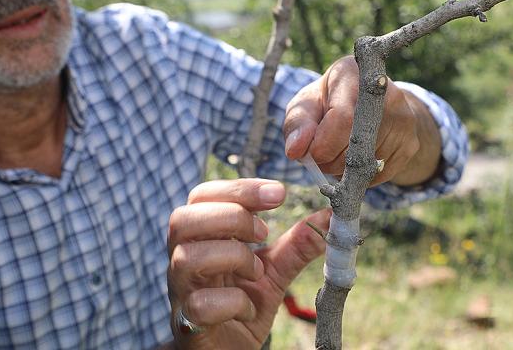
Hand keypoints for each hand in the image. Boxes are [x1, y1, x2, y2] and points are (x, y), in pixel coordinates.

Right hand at [167, 178, 330, 348]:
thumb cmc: (242, 305)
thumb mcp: (274, 270)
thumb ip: (297, 244)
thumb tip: (331, 215)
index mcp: (200, 238)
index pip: (202, 196)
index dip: (239, 188)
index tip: (279, 193)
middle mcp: (182, 260)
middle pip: (182, 219)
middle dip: (232, 217)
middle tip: (264, 233)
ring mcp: (181, 292)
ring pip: (187, 258)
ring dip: (233, 257)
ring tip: (257, 272)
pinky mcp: (188, 325)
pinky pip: (200, 305)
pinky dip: (233, 302)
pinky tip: (248, 309)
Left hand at [283, 56, 440, 185]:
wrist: (369, 103)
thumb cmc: (328, 102)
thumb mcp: (306, 105)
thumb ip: (297, 125)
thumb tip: (296, 150)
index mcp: (355, 75)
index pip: (343, 118)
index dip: (324, 145)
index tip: (312, 155)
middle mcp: (387, 94)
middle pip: (355, 145)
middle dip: (330, 160)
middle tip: (323, 154)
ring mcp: (404, 119)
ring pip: (367, 164)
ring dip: (345, 170)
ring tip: (340, 152)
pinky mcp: (411, 143)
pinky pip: (379, 174)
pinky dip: (361, 176)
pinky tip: (357, 158)